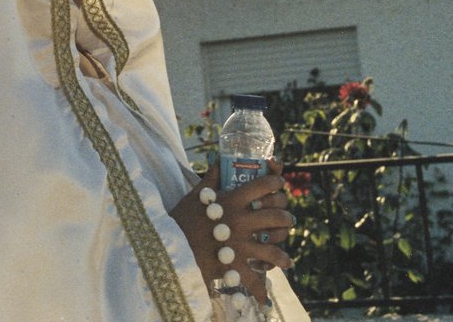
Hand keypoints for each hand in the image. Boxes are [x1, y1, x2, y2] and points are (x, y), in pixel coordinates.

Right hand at [169, 162, 294, 282]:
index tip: (280, 184)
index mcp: (231, 200)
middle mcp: (240, 220)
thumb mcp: (194, 195)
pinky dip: (261, 288)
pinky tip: (266, 293)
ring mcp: (240, 243)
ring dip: (282, 253)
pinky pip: (254, 277)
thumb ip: (210, 179)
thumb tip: (218, 160)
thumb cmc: (179, 220)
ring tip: (286, 258)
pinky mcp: (234, 264)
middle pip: (275, 214)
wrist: (166, 247)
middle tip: (287, 219)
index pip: (263, 185)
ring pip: (274, 246)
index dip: (276, 182)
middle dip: (286, 216)